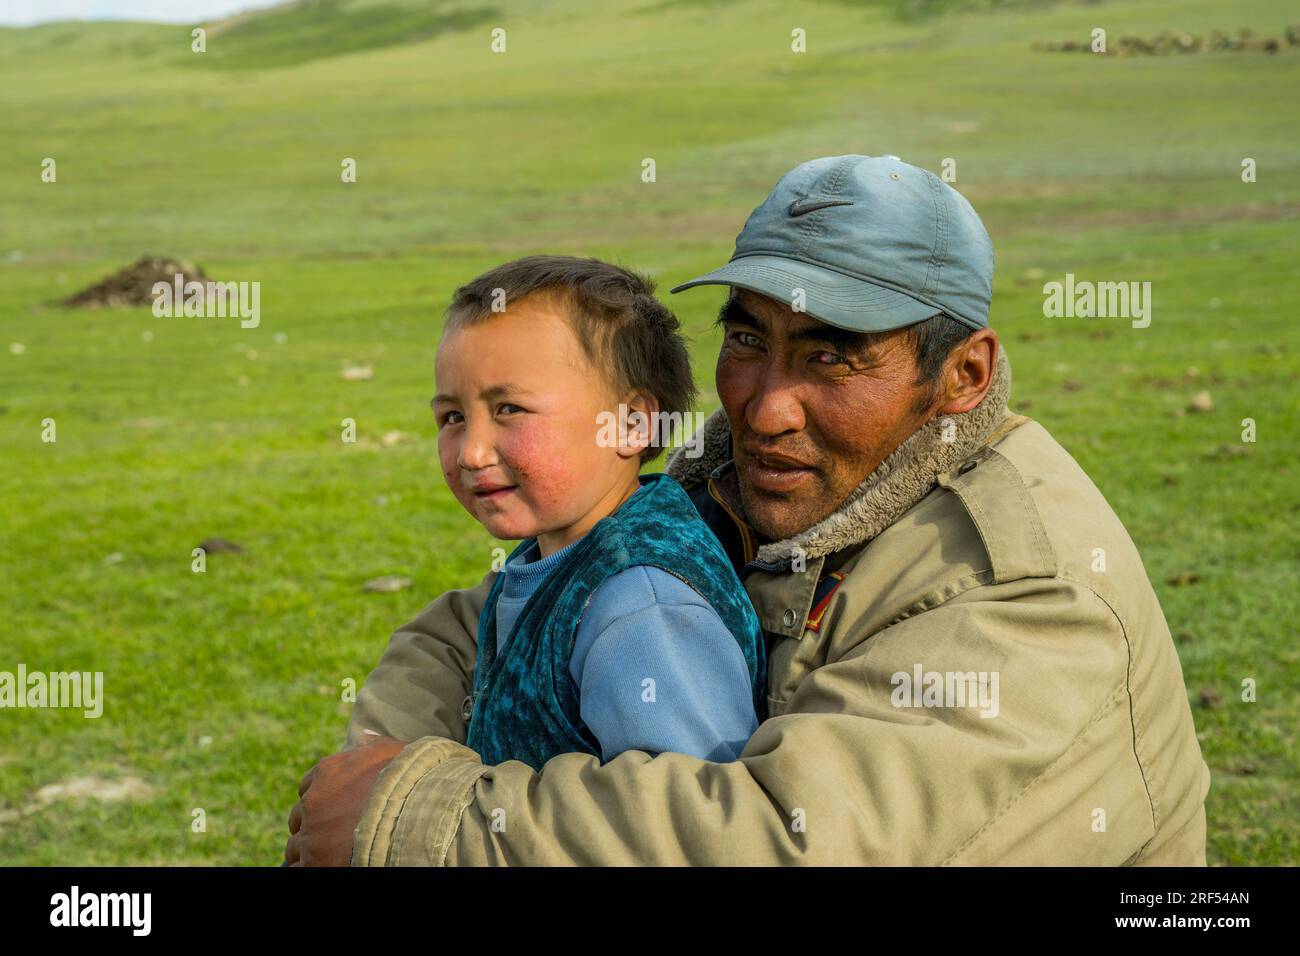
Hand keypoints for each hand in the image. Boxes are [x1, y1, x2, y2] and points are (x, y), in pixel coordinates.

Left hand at [284, 731, 407, 866]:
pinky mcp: (314, 864)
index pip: (308, 786)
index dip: (321, 798)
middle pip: (299, 817)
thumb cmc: (409, 783)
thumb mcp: (395, 753)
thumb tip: (365, 738)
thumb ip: (375, 745)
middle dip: (313, 824)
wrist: (414, 817)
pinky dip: (310, 867)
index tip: (334, 806)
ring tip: (331, 853)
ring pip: (296, 846)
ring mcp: (311, 835)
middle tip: (332, 833)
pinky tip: (327, 865)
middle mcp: (313, 802)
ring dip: (310, 848)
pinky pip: (300, 868)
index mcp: (328, 772)